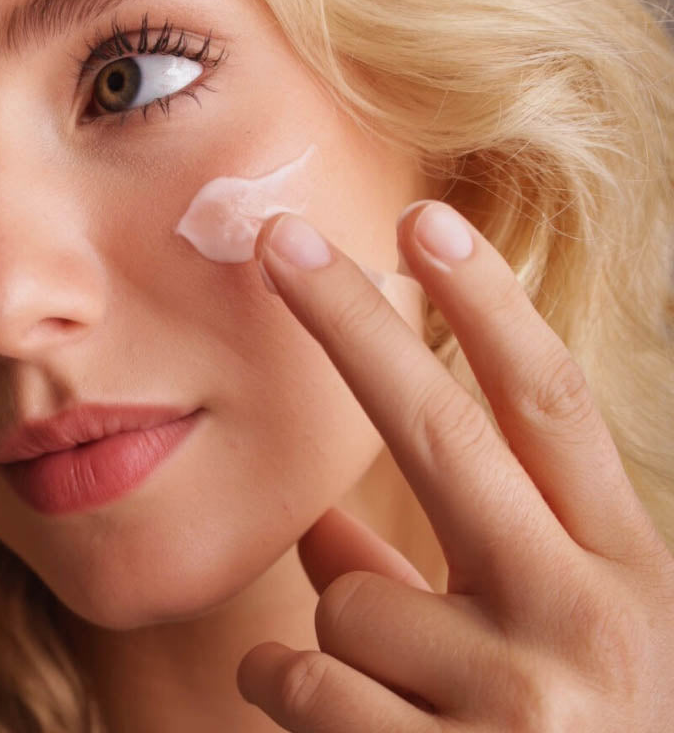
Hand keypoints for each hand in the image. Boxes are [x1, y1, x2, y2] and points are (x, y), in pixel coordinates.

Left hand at [237, 199, 673, 730]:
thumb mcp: (546, 651)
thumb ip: (440, 575)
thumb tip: (325, 516)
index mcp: (625, 572)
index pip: (550, 407)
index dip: (489, 305)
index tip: (429, 218)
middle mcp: (586, 620)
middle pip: (443, 428)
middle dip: (351, 318)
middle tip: (278, 233)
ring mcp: (523, 704)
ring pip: (344, 596)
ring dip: (342, 637)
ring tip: (406, 705)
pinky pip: (299, 675)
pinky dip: (298, 694)